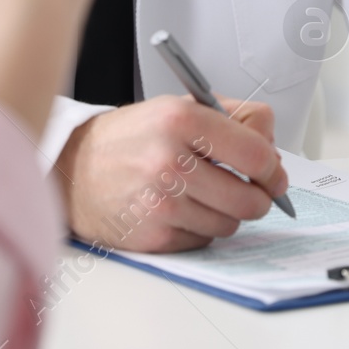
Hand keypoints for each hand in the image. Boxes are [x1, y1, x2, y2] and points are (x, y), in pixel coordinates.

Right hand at [55, 95, 289, 252]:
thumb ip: (234, 118)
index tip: (273, 174)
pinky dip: (200, 229)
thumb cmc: (131, 138)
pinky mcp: (154, 235)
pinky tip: (179, 209)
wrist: (74, 168)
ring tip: (202, 194)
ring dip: (226, 213)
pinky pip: (203, 241)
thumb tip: (273, 151)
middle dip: (257, 197)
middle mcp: (169, 160)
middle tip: (250, 190)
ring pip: (229, 224)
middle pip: (249, 198)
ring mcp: (161, 202)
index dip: (273, 169)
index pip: (255, 154)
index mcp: (181, 120)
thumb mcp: (179, 107)